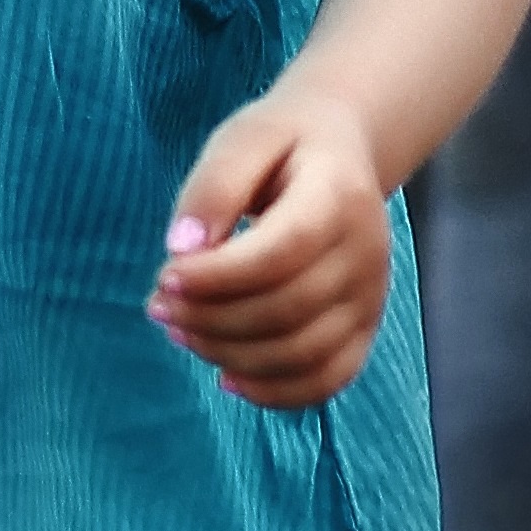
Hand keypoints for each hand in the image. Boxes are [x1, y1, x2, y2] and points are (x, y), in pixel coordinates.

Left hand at [149, 86, 391, 409]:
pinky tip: (226, 375)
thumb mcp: (244, 139)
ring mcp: (370, 298)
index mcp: (339, 196)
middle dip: (210, 317)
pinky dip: (273, 392)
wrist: (341, 152)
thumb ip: (213, 186)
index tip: (165, 275)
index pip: (281, 252)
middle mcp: (366, 253)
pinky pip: (326, 380)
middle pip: (286, 309)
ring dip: (229, 354)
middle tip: (159, 305)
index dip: (218, 276)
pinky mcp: (365, 329)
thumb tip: (182, 247)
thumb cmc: (282, 145)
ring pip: (301, 353)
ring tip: (179, 331)